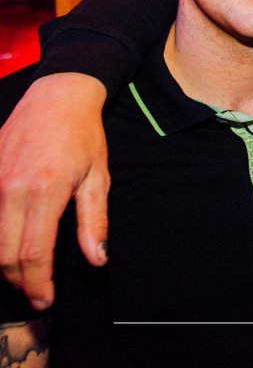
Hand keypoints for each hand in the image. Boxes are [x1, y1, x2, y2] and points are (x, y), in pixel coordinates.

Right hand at [0, 74, 109, 309]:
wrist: (57, 97)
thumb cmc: (83, 136)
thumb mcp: (98, 178)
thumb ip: (94, 222)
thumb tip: (98, 259)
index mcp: (45, 191)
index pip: (34, 253)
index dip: (38, 284)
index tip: (45, 301)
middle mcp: (11, 188)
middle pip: (5, 254)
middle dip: (19, 282)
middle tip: (36, 294)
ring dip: (4, 263)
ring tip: (25, 275)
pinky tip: (10, 244)